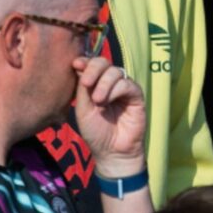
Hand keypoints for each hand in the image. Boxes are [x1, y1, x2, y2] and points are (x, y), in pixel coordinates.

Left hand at [71, 51, 150, 170]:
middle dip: (94, 68)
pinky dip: (115, 89)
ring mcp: (124, 88)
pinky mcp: (136, 95)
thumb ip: (82, 89)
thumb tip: (79, 65)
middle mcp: (110, 84)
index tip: (76, 64)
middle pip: (104, 62)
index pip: (91, 65)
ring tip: (98, 100)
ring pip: (115, 71)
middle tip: (86, 82)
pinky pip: (127, 83)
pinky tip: (107, 101)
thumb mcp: (83, 110)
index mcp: (95, 85)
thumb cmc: (95, 132)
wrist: (111, 152)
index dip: (85, 61)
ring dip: (104, 83)